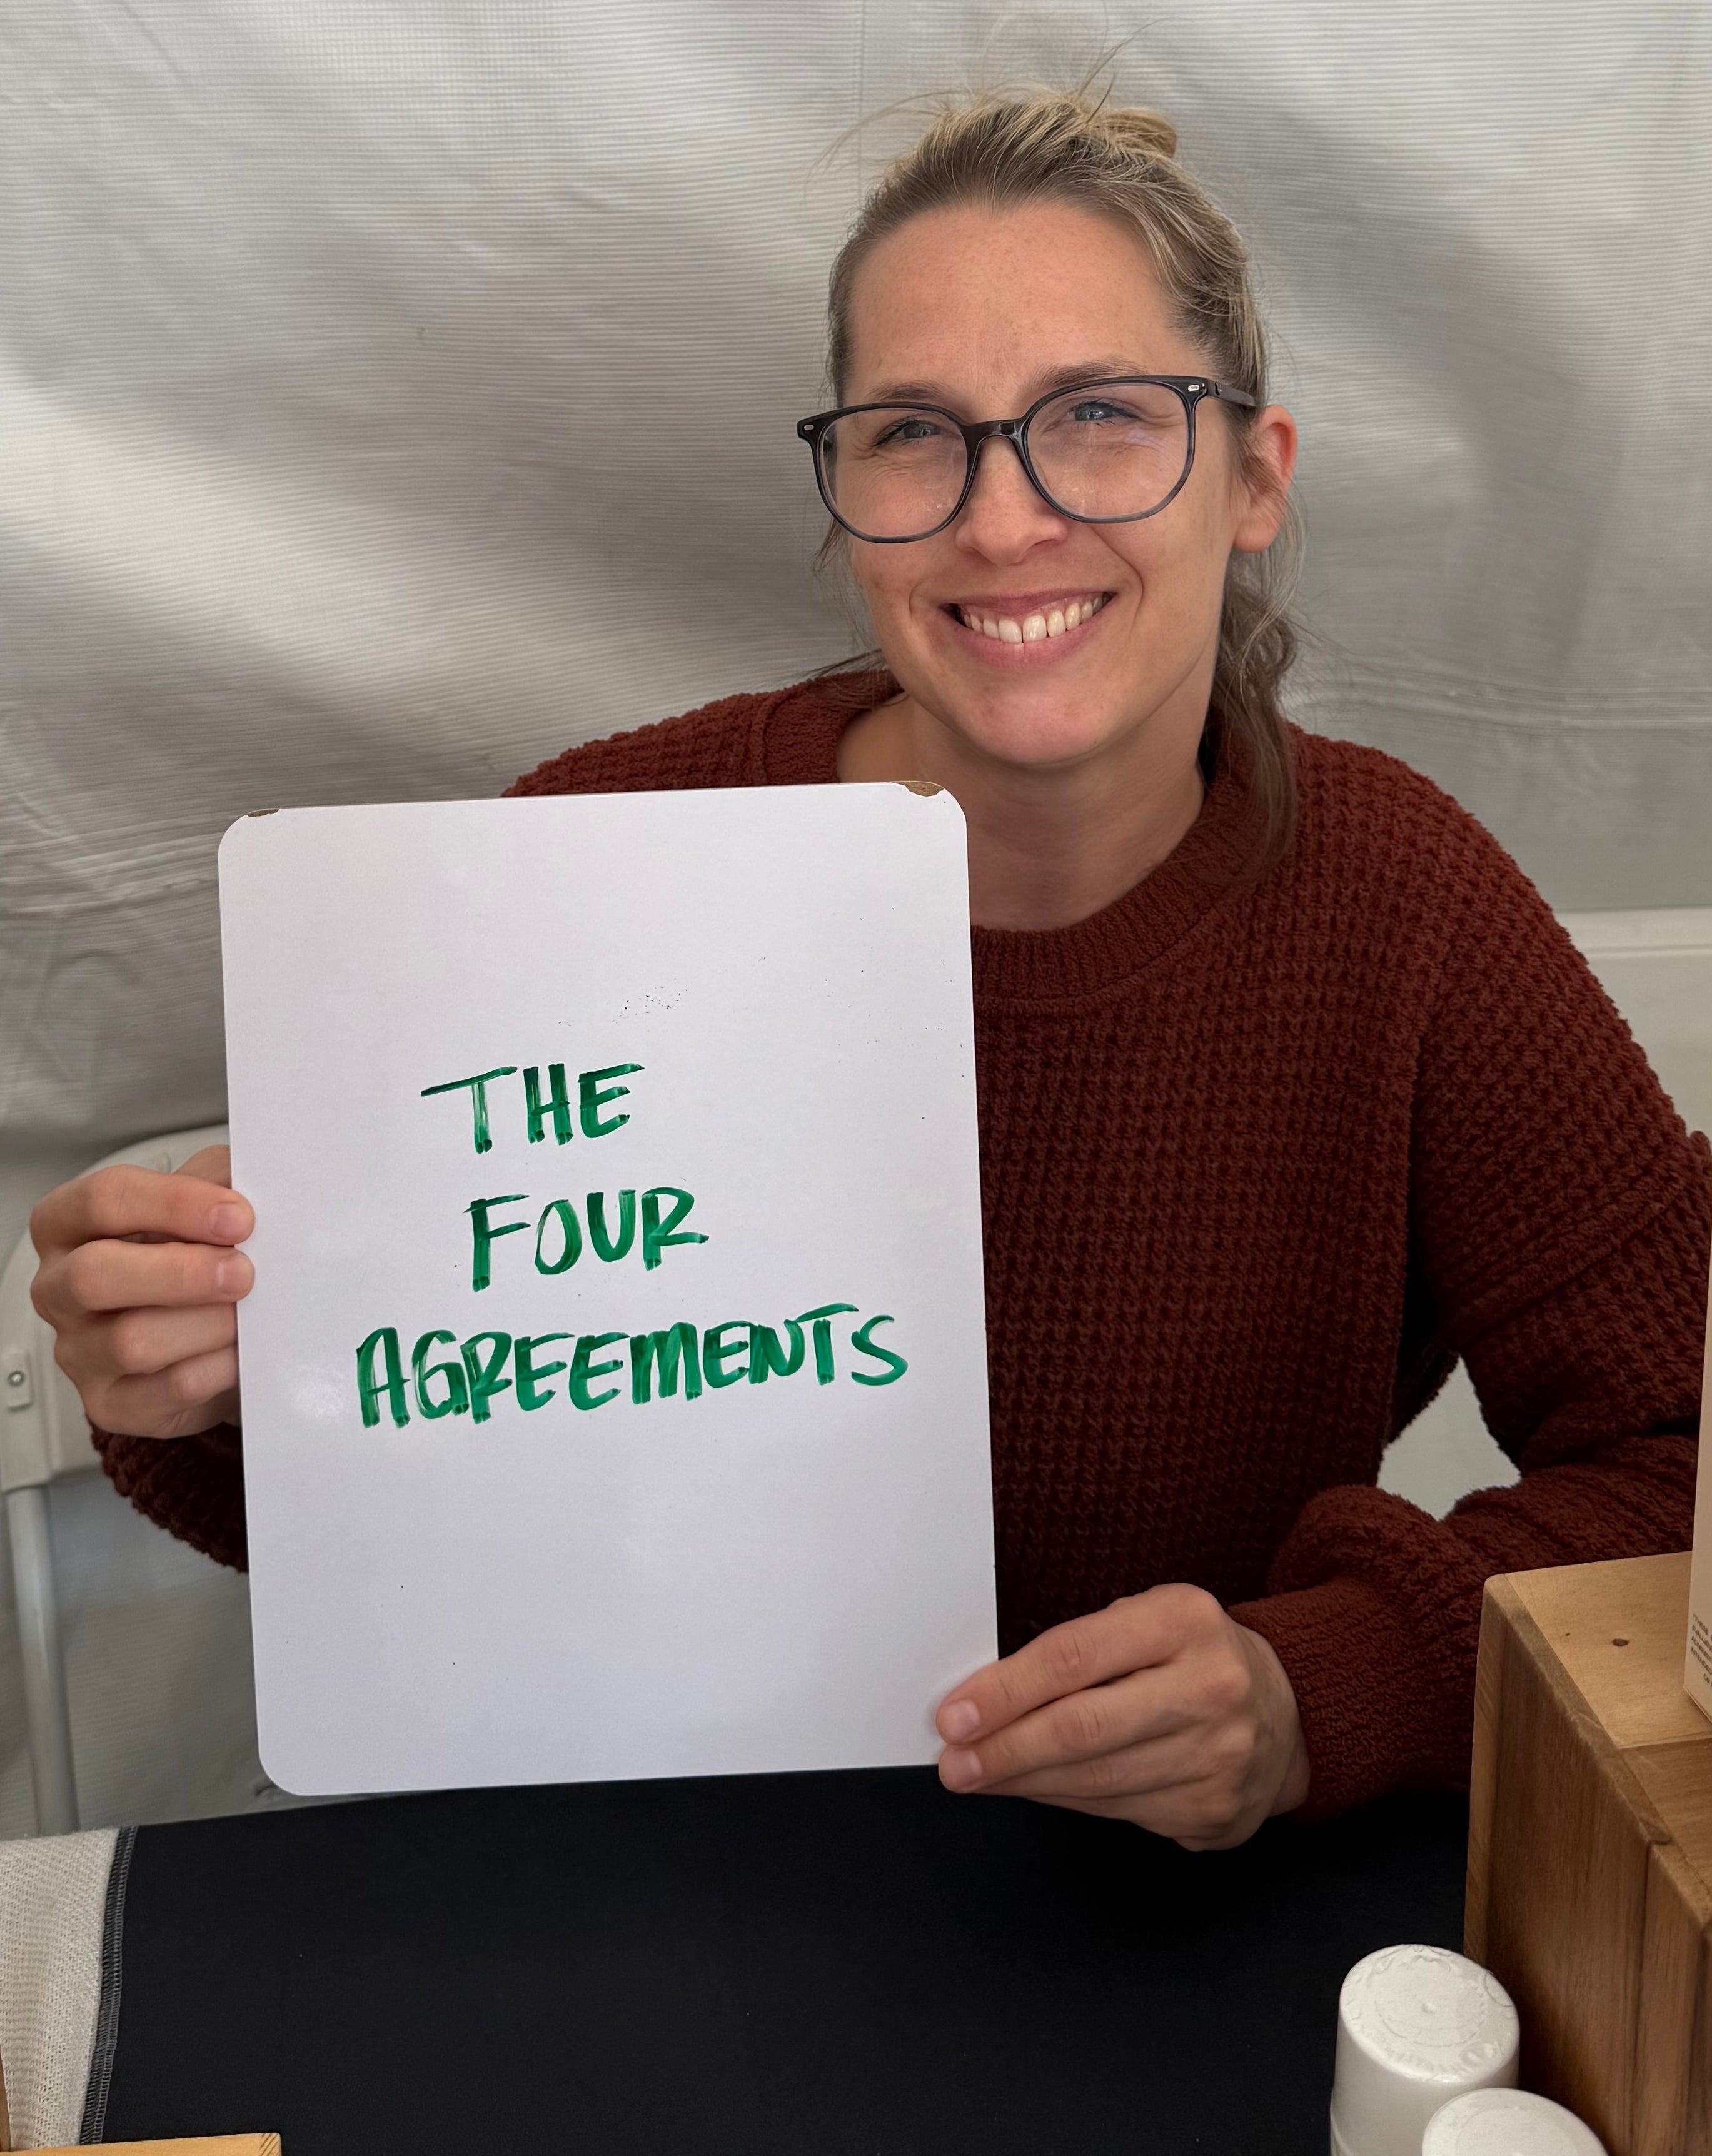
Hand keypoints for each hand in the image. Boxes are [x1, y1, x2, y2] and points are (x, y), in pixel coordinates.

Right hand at [29, 1146, 252, 1438]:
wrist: (210, 1336)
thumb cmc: (196, 1258)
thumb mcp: (203, 1206)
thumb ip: (219, 1183)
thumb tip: (247, 1189)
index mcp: (68, 1226)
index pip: (101, 1200)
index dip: (173, 1204)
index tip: (238, 1217)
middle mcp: (59, 1289)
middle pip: (94, 1275)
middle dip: (181, 1273)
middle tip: (242, 1272)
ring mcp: (78, 1351)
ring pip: (132, 1340)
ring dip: (207, 1323)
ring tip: (249, 1312)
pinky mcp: (112, 1403)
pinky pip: (169, 1388)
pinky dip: (219, 1366)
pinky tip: (244, 1350)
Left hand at [934, 1583, 1309, 1849]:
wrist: (1286, 1712)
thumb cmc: (1188, 1656)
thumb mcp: (1146, 1619)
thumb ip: (1079, 1649)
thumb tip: (987, 1699)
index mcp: (1183, 1621)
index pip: (1074, 1657)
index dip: (1005, 1691)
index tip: (954, 1715)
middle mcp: (1209, 1687)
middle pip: (1082, 1728)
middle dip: (1005, 1749)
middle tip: (954, 1762)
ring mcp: (1219, 1756)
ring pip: (1095, 1780)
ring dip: (1024, 1782)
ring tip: (978, 1775)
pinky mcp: (1215, 1810)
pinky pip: (1118, 1812)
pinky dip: (1065, 1802)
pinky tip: (1034, 1789)